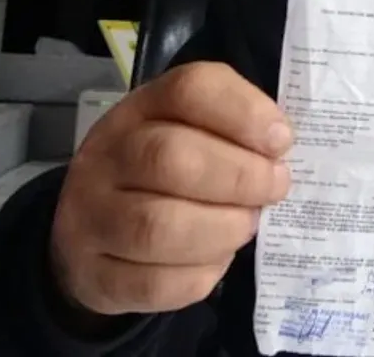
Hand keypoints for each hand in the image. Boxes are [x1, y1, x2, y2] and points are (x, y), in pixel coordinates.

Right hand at [51, 62, 293, 314]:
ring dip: (223, 229)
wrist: (94, 232)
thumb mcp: (198, 130)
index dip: (244, 113)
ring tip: (246, 225)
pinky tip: (215, 259)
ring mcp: (91, 217)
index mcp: (143, 109)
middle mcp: (107, 156)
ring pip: (159, 226)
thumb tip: (278, 145)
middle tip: (275, 188)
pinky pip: (155, 283)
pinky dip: (201, 275)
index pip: (189, 90)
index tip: (281, 141)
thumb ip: (240, 127)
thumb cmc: (168, 172)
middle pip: (170, 157)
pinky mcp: (95, 274)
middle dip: (241, 177)